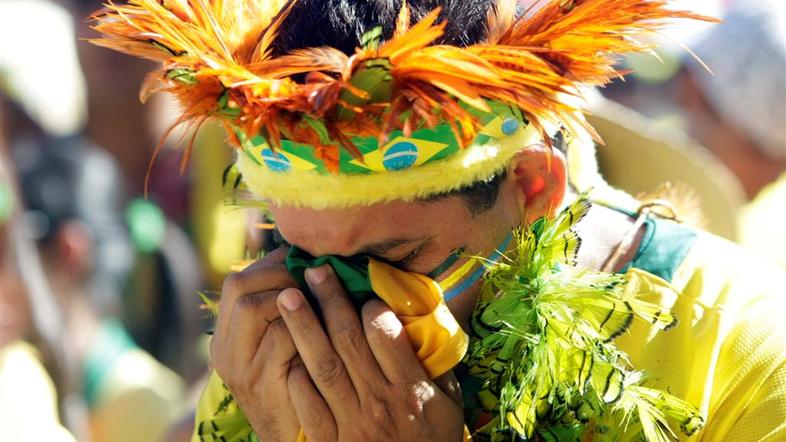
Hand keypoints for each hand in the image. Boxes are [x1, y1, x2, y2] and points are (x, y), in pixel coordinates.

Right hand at [209, 247, 301, 441]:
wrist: (293, 440)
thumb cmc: (299, 387)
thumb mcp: (285, 346)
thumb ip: (287, 312)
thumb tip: (312, 264)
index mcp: (228, 336)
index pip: (238, 281)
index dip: (272, 264)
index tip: (303, 259)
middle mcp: (225, 348)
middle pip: (239, 286)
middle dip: (280, 272)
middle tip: (312, 272)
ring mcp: (240, 366)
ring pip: (255, 307)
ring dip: (293, 295)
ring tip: (318, 295)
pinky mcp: (261, 382)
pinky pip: (281, 338)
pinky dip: (304, 326)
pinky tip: (325, 327)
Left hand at [277, 265, 465, 441]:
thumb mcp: (449, 404)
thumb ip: (435, 365)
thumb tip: (423, 320)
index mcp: (411, 389)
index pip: (386, 334)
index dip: (370, 306)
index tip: (361, 290)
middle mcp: (380, 402)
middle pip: (349, 341)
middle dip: (330, 300)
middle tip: (313, 270)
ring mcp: (352, 423)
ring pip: (323, 366)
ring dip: (302, 328)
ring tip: (286, 297)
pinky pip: (307, 405)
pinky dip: (295, 378)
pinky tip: (284, 353)